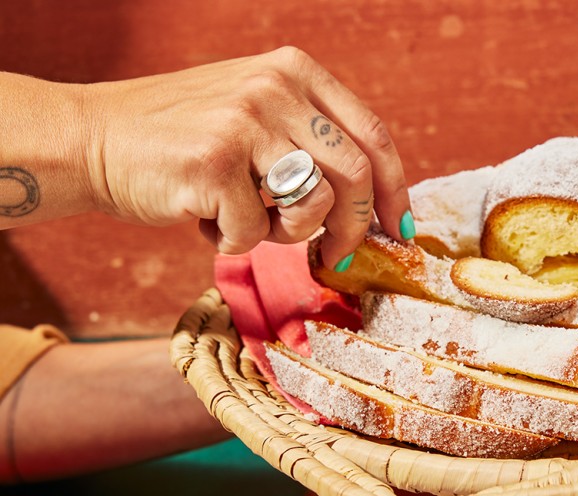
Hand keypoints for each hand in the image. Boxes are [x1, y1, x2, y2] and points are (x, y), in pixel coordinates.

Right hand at [83, 47, 411, 265]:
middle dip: (353, 228)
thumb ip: (309, 141)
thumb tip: (370, 205)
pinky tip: (204, 217)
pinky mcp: (215, 162)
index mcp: (295, 72)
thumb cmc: (182, 142)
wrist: (93, 140)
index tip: (398, 227)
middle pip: (354, 174)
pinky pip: (254, 230)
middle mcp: (276, 87)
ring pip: (312, 206)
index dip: (393, 189)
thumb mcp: (255, 114)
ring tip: (247, 220)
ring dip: (285, 234)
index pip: (372, 135)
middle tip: (338, 256)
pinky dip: (233, 240)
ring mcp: (246, 122)